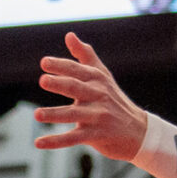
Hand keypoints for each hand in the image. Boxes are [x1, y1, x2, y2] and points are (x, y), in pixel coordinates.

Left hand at [33, 32, 150, 159]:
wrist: (140, 132)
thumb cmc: (115, 101)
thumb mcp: (103, 76)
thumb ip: (85, 56)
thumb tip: (69, 35)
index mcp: (97, 80)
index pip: (77, 70)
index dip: (61, 66)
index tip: (44, 63)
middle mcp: (98, 96)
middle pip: (76, 88)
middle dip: (60, 84)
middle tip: (43, 80)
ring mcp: (98, 116)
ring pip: (73, 114)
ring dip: (55, 114)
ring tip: (37, 114)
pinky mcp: (97, 135)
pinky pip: (73, 138)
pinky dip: (56, 141)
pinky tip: (38, 142)